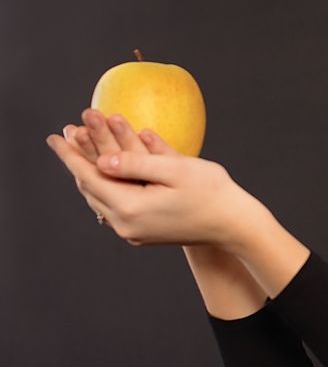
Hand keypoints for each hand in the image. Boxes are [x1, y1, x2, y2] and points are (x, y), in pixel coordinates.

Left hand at [46, 109, 256, 248]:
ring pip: (102, 198)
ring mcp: (134, 231)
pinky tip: (108, 171)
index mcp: (132, 208)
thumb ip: (137, 162)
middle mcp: (127, 225)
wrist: (233, 224)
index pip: (89, 177)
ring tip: (83, 149)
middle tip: (68, 134)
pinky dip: (108, 185)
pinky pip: (115, 205)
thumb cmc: (211, 192)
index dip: (70, 155)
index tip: (55, 136)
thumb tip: (104, 159)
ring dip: (92, 172)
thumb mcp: (176, 169)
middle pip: (91, 188)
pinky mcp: (144, 232)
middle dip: (79, 160)